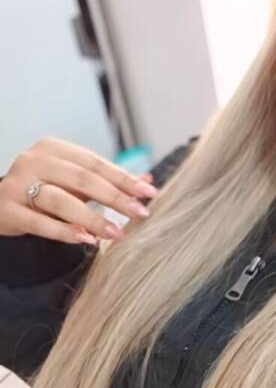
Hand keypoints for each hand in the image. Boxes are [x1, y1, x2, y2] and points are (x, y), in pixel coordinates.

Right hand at [0, 136, 157, 246]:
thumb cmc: (40, 189)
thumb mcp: (72, 182)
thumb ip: (106, 181)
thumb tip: (147, 182)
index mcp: (53, 148)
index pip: (95, 163)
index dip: (123, 179)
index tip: (149, 193)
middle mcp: (34, 161)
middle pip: (82, 179)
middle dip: (115, 198)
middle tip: (140, 213)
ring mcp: (18, 184)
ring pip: (61, 201)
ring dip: (92, 218)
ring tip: (115, 233)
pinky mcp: (8, 209)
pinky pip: (40, 223)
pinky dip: (64, 232)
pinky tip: (85, 240)